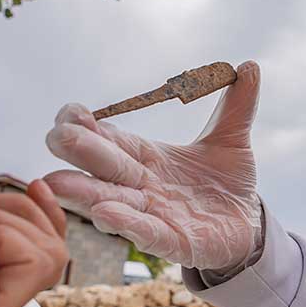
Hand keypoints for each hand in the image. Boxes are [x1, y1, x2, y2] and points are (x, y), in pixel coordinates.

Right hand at [42, 61, 262, 271]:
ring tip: (54, 182)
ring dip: (84, 193)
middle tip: (57, 136)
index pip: (111, 138)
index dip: (88, 126)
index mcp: (148, 157)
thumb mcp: (233, 141)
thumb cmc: (227, 184)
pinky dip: (125, 222)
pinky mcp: (171, 241)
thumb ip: (237, 106)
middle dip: (80, 152)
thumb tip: (250, 65)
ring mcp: (152, 214)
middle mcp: (142, 185)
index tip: (71, 113)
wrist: (246, 226)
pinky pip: (144, 232)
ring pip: (110, 202)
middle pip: (104, 166)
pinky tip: (105, 214)